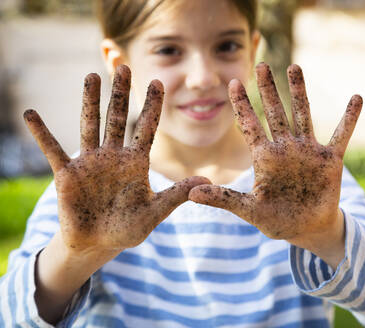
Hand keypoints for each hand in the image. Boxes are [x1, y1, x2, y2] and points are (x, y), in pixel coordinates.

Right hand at [24, 65, 209, 254]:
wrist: (97, 244)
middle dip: (121, 94)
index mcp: (136, 163)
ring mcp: (89, 162)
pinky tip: (31, 114)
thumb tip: (205, 180)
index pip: (146, 128)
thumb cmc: (127, 228)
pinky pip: (52, 149)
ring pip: (90, 125)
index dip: (152, 106)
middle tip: (124, 67)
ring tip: (91, 76)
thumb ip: (175, 195)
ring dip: (89, 101)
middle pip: (117, 118)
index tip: (158, 82)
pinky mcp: (66, 174)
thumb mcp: (154, 212)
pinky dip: (42, 134)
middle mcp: (113, 156)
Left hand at [189, 63, 361, 248]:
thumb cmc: (276, 219)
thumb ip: (223, 199)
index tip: (232, 83)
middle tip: (261, 65)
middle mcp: (285, 148)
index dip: (241, 105)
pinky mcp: (330, 159)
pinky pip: (341, 135)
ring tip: (294, 67)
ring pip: (302, 115)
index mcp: (264, 157)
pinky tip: (356, 98)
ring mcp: (308, 151)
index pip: (250, 126)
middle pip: (274, 112)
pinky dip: (349, 119)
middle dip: (267, 90)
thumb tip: (192, 193)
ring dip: (299, 92)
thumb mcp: (248, 210)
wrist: (307, 229)